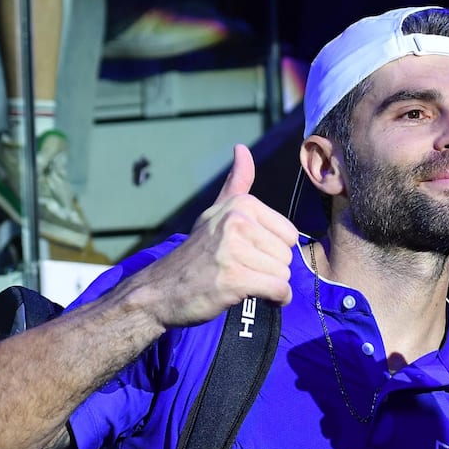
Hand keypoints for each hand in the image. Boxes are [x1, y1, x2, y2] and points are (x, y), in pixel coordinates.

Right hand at [141, 144, 298, 327]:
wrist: (160, 291)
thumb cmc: (196, 253)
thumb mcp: (215, 212)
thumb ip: (236, 183)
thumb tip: (242, 149)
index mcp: (241, 205)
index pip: (289, 234)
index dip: (273, 250)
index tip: (249, 254)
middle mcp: (238, 222)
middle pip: (287, 255)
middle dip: (271, 269)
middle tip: (242, 270)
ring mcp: (235, 250)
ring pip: (283, 274)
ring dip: (269, 285)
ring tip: (242, 281)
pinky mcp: (235, 278)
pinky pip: (279, 290)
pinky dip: (276, 299)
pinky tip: (257, 297)